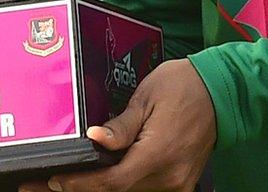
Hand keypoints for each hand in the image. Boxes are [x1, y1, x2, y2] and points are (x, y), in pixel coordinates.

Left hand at [20, 60, 215, 191]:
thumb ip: (121, 125)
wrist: (222, 91)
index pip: (112, 182)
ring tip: (69, 182)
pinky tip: (102, 179)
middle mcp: (169, 177)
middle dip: (83, 190)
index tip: (55, 181)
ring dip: (102, 189)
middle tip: (45, 185)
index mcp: (158, 154)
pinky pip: (146, 190)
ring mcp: (178, 184)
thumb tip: (94, 138)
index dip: (81, 185)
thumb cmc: (182, 86)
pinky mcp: (181, 184)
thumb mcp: (147, 97)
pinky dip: (123, 187)